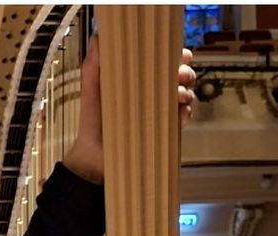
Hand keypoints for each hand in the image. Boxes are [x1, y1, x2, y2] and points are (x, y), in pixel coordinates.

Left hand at [62, 37, 196, 184]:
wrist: (94, 155)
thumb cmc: (92, 119)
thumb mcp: (91, 90)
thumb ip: (94, 66)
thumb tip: (99, 37)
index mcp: (138, 77)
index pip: (163, 60)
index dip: (176, 55)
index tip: (179, 54)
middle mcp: (153, 91)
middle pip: (180, 74)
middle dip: (185, 72)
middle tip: (180, 75)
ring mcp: (161, 110)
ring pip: (185, 94)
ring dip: (185, 92)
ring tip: (177, 97)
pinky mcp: (165, 129)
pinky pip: (183, 118)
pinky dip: (184, 114)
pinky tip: (178, 115)